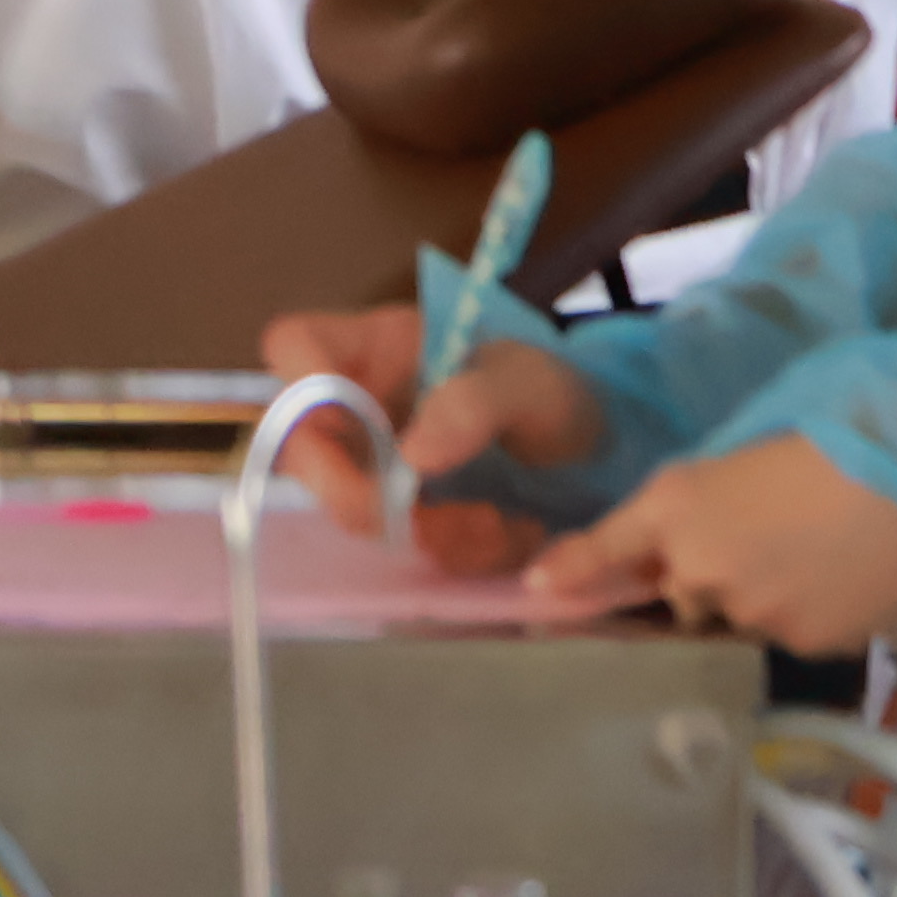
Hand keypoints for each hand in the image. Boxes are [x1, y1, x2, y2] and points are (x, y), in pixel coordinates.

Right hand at [258, 301, 605, 576]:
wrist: (602, 447)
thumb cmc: (554, 389)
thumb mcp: (529, 383)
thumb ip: (474, 405)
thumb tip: (411, 457)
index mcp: (381, 346)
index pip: (295, 346)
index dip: (299, 386)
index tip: (343, 429)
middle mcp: (365, 401)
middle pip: (303, 446)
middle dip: (358, 494)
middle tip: (417, 522)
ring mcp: (381, 459)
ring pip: (354, 507)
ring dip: (426, 532)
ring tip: (499, 526)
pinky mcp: (409, 510)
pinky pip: (405, 543)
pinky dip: (456, 551)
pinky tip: (507, 536)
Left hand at [510, 439, 896, 650]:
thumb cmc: (831, 428)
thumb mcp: (746, 445)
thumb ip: (702, 497)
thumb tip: (687, 533)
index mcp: (678, 501)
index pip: (610, 544)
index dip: (575, 568)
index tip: (538, 587)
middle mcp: (698, 565)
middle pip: (680, 588)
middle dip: (701, 573)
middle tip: (758, 535)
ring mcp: (750, 611)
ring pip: (736, 614)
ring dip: (755, 593)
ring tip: (811, 549)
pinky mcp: (802, 643)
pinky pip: (788, 632)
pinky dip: (804, 611)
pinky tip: (841, 574)